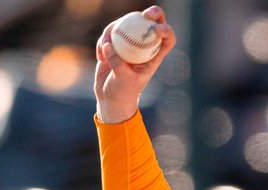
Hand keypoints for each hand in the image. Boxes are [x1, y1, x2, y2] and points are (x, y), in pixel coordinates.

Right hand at [93, 5, 176, 123]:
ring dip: (114, 32)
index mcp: (154, 56)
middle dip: (151, 14)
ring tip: (105, 49)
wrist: (110, 97)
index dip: (166, 30)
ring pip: (127, 24)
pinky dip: (102, 43)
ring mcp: (129, 43)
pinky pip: (109, 34)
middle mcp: (144, 47)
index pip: (167, 39)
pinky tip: (99, 58)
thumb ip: (117, 63)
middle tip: (144, 14)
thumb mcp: (123, 80)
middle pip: (151, 24)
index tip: (157, 29)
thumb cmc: (123, 92)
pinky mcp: (114, 44)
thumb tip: (109, 45)